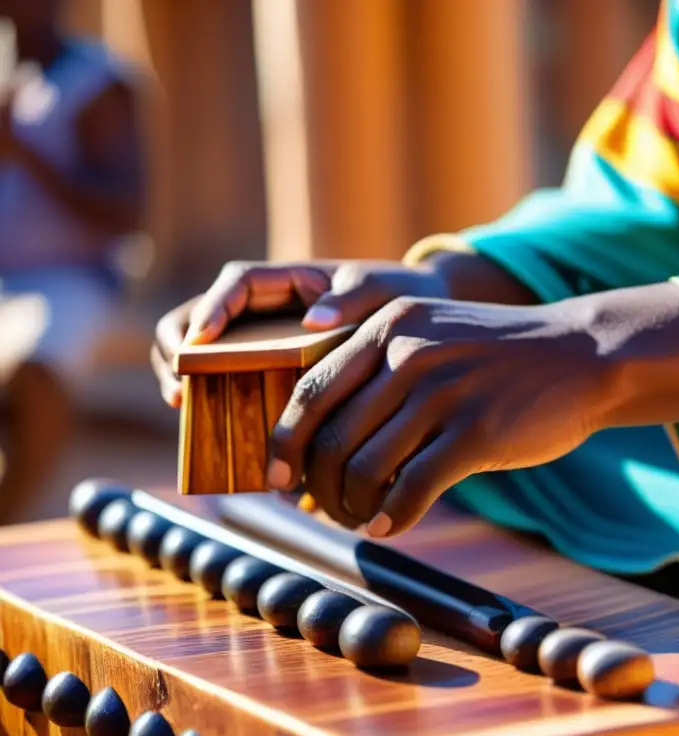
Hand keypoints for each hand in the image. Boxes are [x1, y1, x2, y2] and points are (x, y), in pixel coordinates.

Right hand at [150, 259, 449, 406]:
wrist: (420, 318)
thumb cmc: (398, 295)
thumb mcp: (380, 291)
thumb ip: (352, 299)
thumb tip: (313, 320)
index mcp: (287, 279)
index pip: (236, 281)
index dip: (212, 307)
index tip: (200, 339)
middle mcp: (264, 309)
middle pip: (198, 317)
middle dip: (178, 348)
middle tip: (179, 385)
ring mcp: (262, 342)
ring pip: (203, 354)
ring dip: (185, 377)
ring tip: (185, 406)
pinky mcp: (269, 373)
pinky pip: (230, 384)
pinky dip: (215, 402)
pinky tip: (220, 431)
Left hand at [265, 283, 678, 536]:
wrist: (580, 355)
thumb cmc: (499, 356)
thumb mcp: (432, 334)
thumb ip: (378, 366)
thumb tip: (321, 433)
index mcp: (388, 328)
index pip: (310, 391)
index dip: (284, 443)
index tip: (278, 479)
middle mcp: (407, 355)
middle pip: (331, 438)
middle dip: (317, 487)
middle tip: (327, 509)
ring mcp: (443, 393)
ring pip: (365, 469)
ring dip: (354, 508)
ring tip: (363, 518)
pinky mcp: (476, 432)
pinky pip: (412, 489)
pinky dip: (393, 517)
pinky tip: (393, 525)